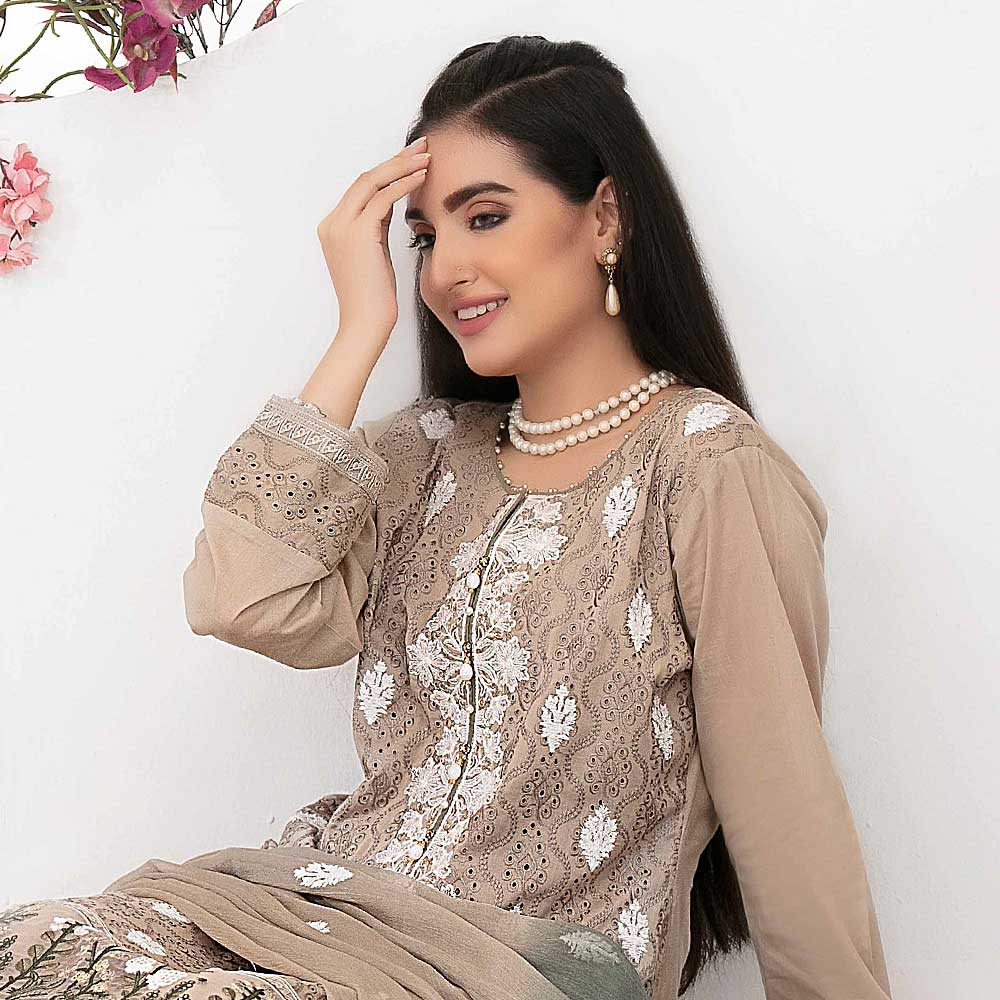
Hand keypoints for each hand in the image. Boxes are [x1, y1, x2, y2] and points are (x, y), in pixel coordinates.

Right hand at [316, 136, 429, 342]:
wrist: (366, 323)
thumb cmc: (375, 298)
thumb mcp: (375, 256)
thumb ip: (376, 229)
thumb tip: (392, 206)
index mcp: (333, 228)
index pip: (362, 189)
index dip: (388, 171)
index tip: (412, 160)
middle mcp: (332, 223)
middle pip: (366, 179)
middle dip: (396, 160)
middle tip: (422, 147)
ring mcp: (342, 227)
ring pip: (373, 182)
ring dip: (402, 166)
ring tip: (428, 157)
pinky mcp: (358, 233)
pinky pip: (383, 198)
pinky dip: (404, 183)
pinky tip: (422, 177)